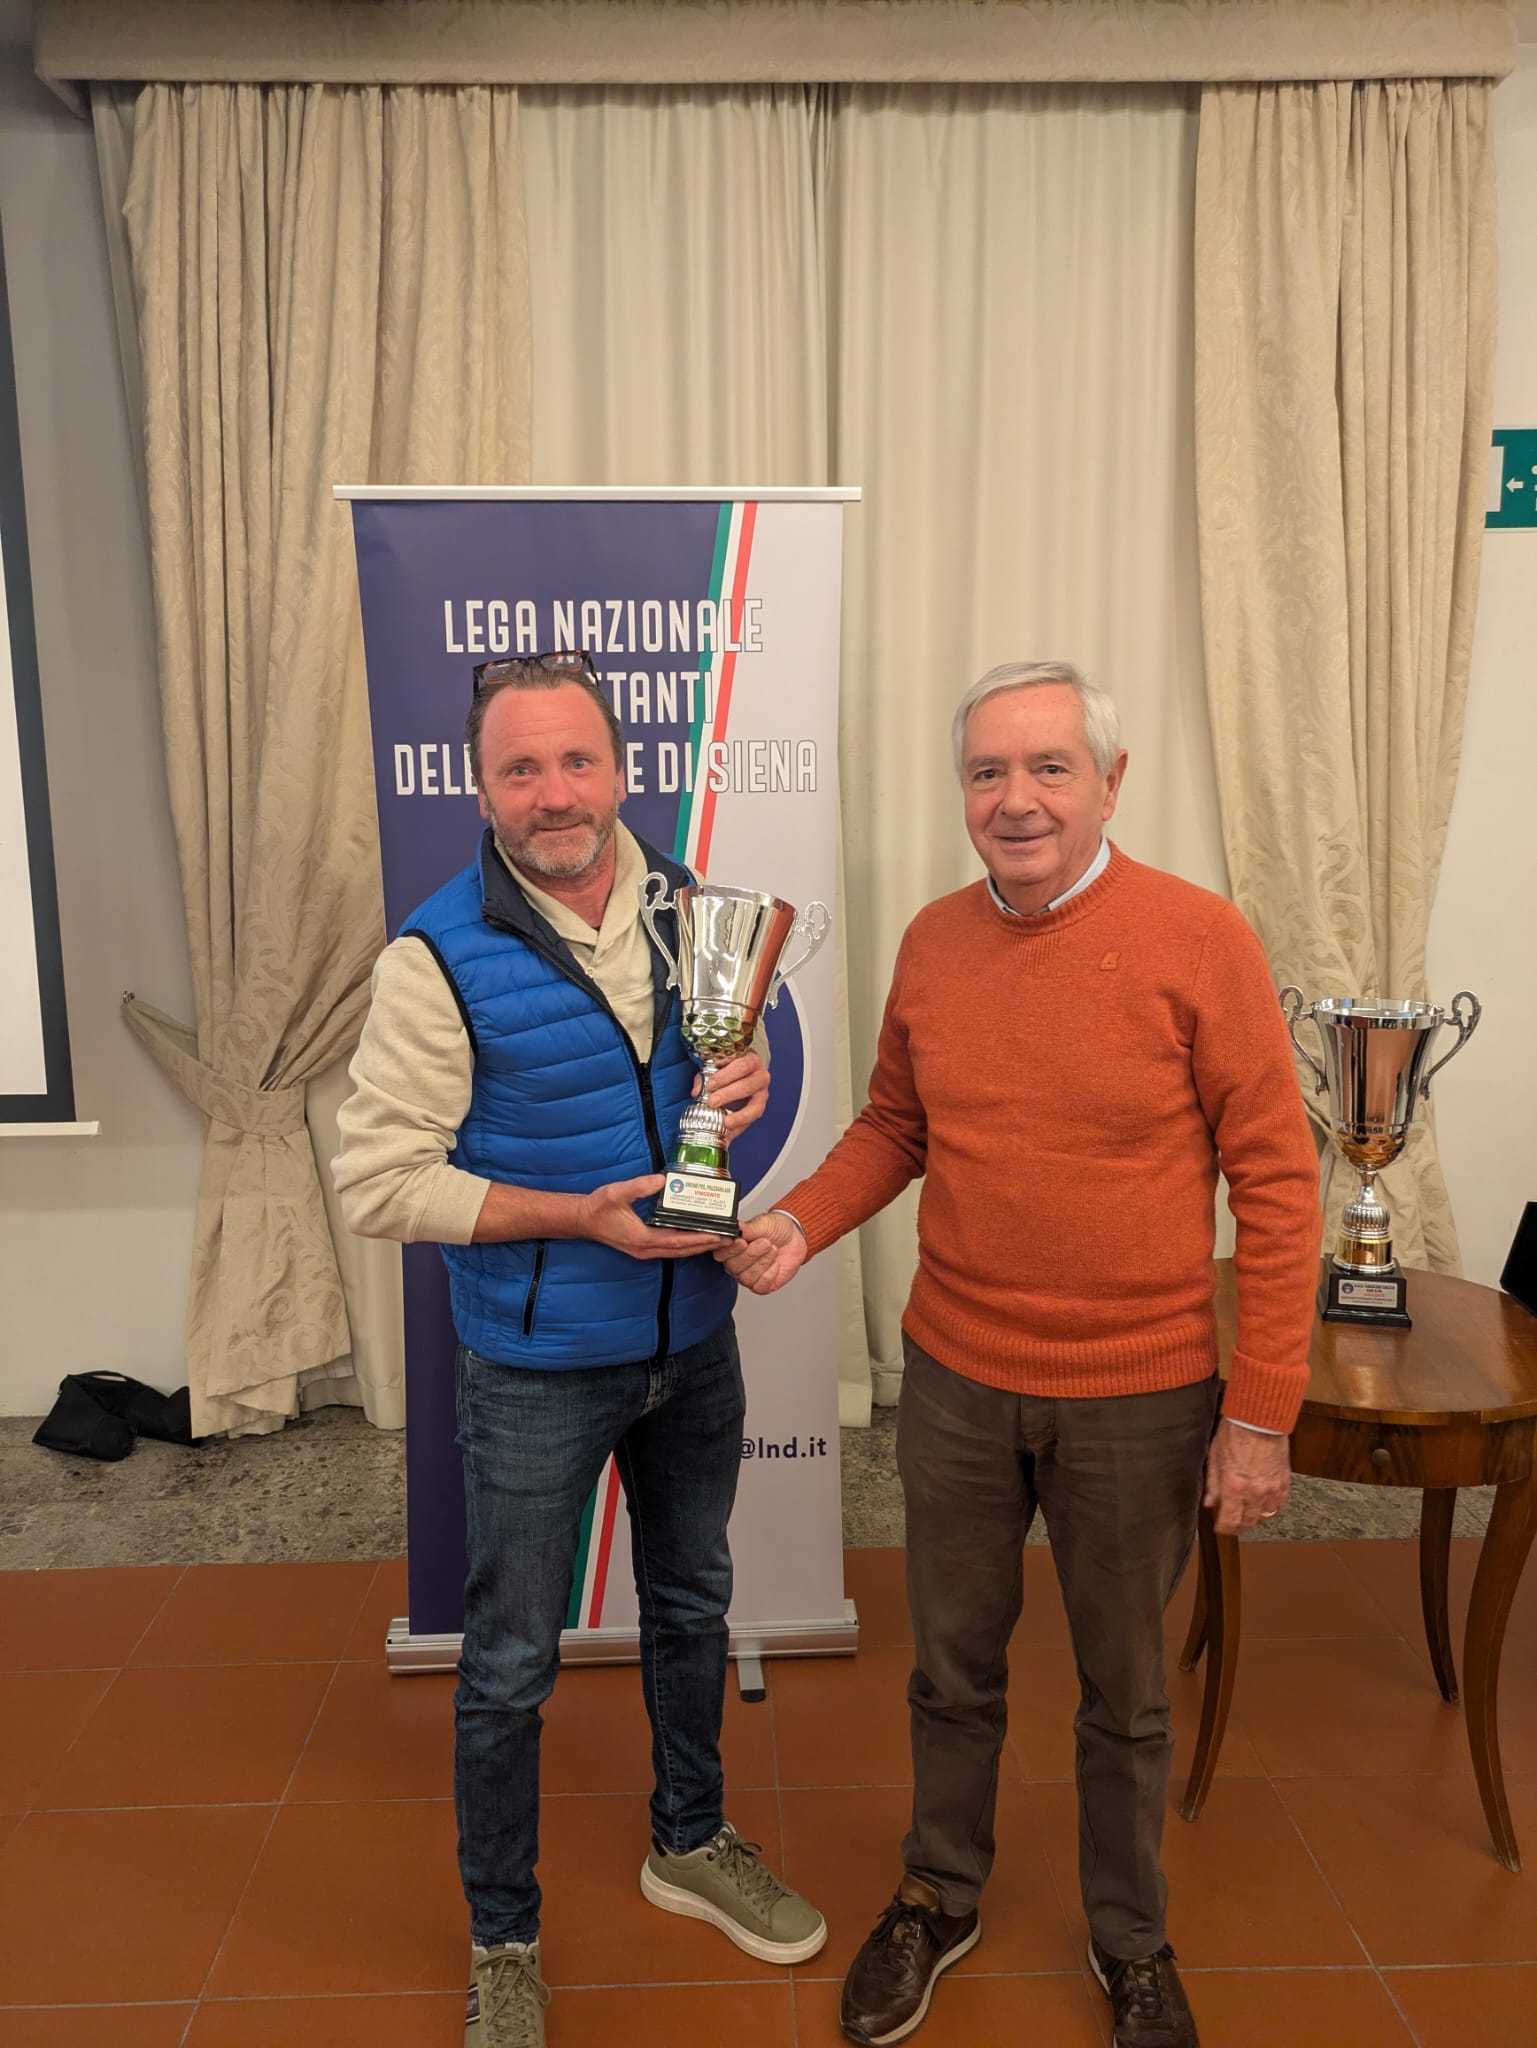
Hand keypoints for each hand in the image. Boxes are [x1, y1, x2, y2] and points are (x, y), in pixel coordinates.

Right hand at [576, 1175, 717, 1259]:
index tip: (718, 1235)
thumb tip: (662, 1180)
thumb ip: (638, 1187)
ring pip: (679, 1252)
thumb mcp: (616, 1193)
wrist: (583, 1220)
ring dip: (700, 1247)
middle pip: (684, 1251)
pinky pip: (672, 1249)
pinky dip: (688, 1245)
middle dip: (708, 1245)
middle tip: (729, 1239)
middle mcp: (646, 1249)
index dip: (700, 1239)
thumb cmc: (598, 1208)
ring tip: (720, 1240)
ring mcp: (646, 1250)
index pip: (678, 1241)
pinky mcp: (645, 1247)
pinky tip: (698, 1238)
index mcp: (641, 1238)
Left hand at [694, 1052, 768, 1139]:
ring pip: (755, 1106)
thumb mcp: (718, 1068)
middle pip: (748, 1086)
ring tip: (726, 1121)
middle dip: (728, 1095)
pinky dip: (739, 1127)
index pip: (742, 1066)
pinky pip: (752, 1120)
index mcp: (752, 1062)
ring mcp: (762, 1095)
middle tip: (712, 1102)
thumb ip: (706, 1076)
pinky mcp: (759, 1109)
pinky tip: (728, 1131)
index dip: (726, 1076)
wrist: (745, 1076)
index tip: (710, 1085)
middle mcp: (761, 1078)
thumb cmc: (730, 1071)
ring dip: (740, 1115)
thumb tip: (697, 1091)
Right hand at [715, 1210, 807, 1293]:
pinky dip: (770, 1274)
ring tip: (773, 1249)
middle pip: (733, 1267)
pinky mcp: (762, 1285)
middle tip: (766, 1242)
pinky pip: (760, 1286)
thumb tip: (736, 1227)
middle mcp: (737, 1262)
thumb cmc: (776, 1228)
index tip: (743, 1242)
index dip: (731, 1250)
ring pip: (746, 1278)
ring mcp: (748, 1275)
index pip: (721, 1253)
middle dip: (752, 1254)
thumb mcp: (762, 1223)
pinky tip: (775, 1263)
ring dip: (763, 1262)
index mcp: (732, 1246)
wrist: (795, 1236)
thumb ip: (747, 1228)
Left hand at [1203, 1418, 1290, 1535]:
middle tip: (1232, 1525)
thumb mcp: (1215, 1458)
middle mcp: (1254, 1492)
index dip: (1223, 1529)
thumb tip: (1209, 1503)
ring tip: (1247, 1516)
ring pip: (1264, 1516)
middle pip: (1248, 1522)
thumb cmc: (1235, 1433)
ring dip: (1254, 1519)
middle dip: (1238, 1527)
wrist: (1259, 1420)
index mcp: (1234, 1486)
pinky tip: (1264, 1507)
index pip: (1230, 1520)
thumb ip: (1212, 1485)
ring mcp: (1271, 1488)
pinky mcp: (1283, 1482)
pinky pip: (1279, 1505)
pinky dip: (1271, 1510)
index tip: (1220, 1528)